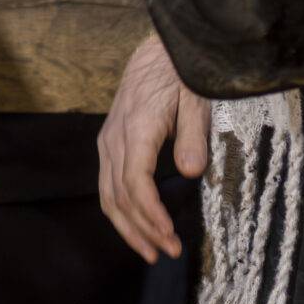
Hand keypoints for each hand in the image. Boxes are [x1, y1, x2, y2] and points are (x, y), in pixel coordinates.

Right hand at [97, 34, 209, 262]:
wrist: (158, 51)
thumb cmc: (180, 75)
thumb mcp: (196, 100)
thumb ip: (193, 137)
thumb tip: (192, 172)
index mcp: (136, 129)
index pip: (135, 182)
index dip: (149, 213)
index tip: (168, 234)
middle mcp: (115, 139)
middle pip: (118, 196)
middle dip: (142, 230)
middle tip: (168, 252)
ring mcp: (108, 142)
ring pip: (108, 195)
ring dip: (128, 227)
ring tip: (151, 251)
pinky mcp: (110, 143)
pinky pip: (107, 184)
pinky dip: (120, 210)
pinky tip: (137, 226)